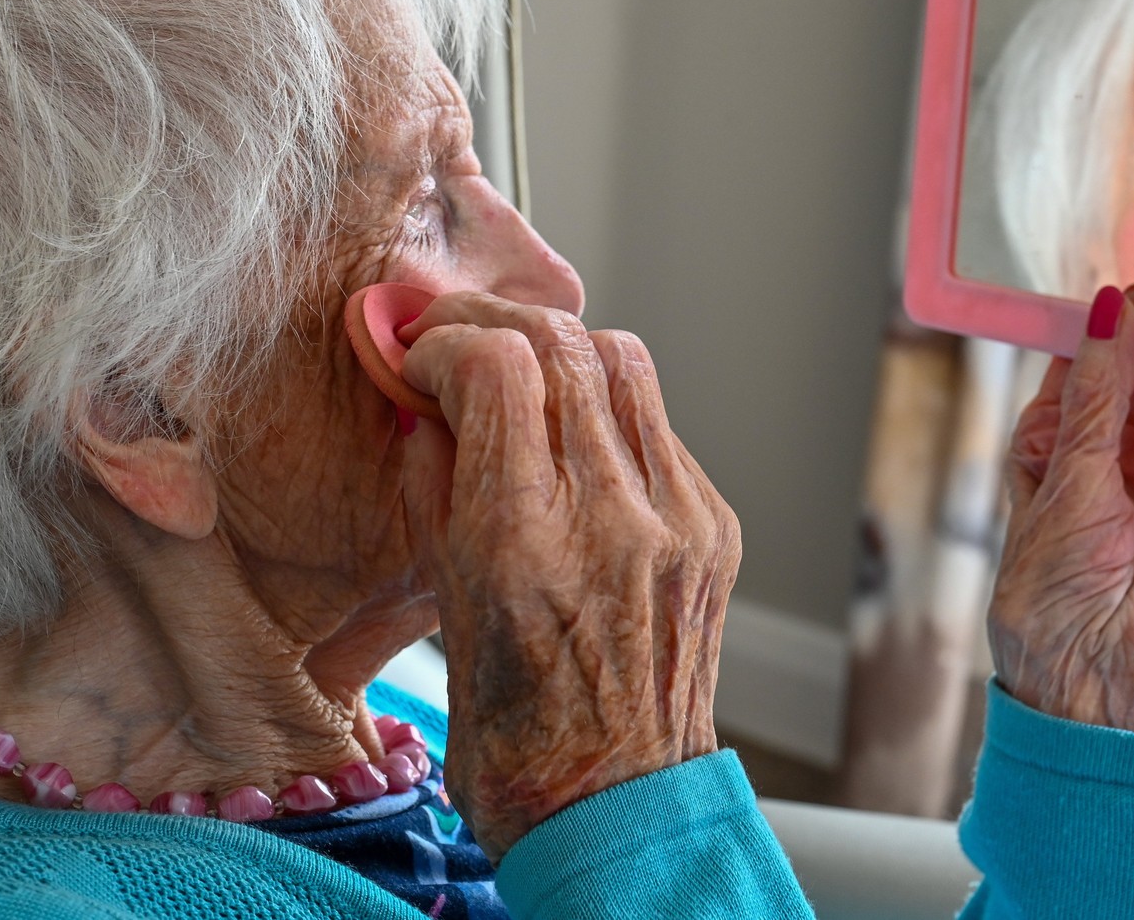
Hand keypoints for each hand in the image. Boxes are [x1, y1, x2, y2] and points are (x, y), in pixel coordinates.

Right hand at [396, 293, 738, 860]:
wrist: (617, 810)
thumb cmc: (514, 733)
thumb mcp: (442, 604)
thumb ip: (432, 483)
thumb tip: (424, 398)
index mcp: (526, 544)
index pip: (498, 365)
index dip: (446, 340)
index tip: (419, 357)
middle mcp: (615, 518)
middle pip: (565, 342)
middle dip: (495, 323)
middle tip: (456, 339)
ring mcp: (679, 520)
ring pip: (624, 362)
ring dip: (559, 351)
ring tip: (517, 377)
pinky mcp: (715, 529)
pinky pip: (658, 426)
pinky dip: (606, 411)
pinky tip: (573, 446)